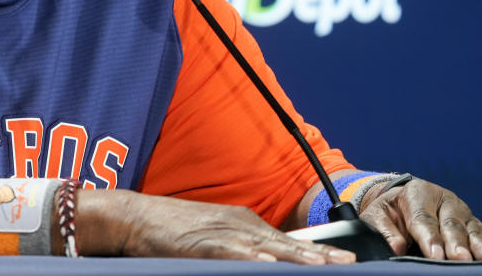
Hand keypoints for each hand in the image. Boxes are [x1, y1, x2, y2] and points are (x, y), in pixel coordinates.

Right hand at [77, 191, 355, 263]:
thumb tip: (270, 261)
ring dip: (294, 258)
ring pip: (265, 247)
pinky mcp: (198, 243)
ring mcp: (219, 232)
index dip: (318, 253)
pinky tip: (269, 263)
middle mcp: (237, 224)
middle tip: (348, 264)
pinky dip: (250, 257)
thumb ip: (241, 247)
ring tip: (322, 266)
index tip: (345, 262)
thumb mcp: (212, 235)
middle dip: (318, 256)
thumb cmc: (169, 229)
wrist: (132, 215)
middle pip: (285, 244)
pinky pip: (229, 252)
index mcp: (242, 223)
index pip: (288, 242)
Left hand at [359, 178, 481, 260]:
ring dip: (480, 246)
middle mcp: (444, 200)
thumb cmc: (390, 210)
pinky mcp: (473, 224)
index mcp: (418, 193)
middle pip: (450, 224)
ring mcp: (461, 212)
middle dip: (456, 243)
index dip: (430, 238)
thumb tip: (396, 248)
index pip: (423, 219)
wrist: (403, 200)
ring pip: (471, 230)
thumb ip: (385, 230)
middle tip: (460, 259)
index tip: (434, 255)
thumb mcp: (378, 215)